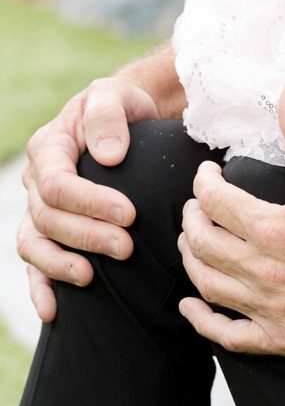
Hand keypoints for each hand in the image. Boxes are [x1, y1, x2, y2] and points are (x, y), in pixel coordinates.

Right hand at [17, 75, 158, 320]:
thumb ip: (109, 116)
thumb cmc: (121, 106)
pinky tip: (54, 310)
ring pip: (34, 243)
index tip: (130, 213)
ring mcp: (37, 208)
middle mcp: (35, 180)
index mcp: (48, 146)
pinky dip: (40, 287)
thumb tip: (109, 156)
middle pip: (48, 218)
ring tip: (91, 277)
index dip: (90, 203)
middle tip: (127, 247)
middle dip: (86, 235)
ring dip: (60, 264)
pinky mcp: (48, 231)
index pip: (57, 183)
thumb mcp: (116, 95)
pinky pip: (33, 262)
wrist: (124, 120)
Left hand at [177, 80, 284, 357]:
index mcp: (277, 230)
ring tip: (193, 242)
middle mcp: (267, 271)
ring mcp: (272, 309)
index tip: (207, 175)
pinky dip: (201, 319)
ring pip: (208, 284)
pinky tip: (191, 305)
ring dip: (191, 260)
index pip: (216, 202)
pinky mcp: (282, 338)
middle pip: (203, 243)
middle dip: (192, 220)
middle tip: (196, 207)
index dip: (204, 183)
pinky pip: (227, 334)